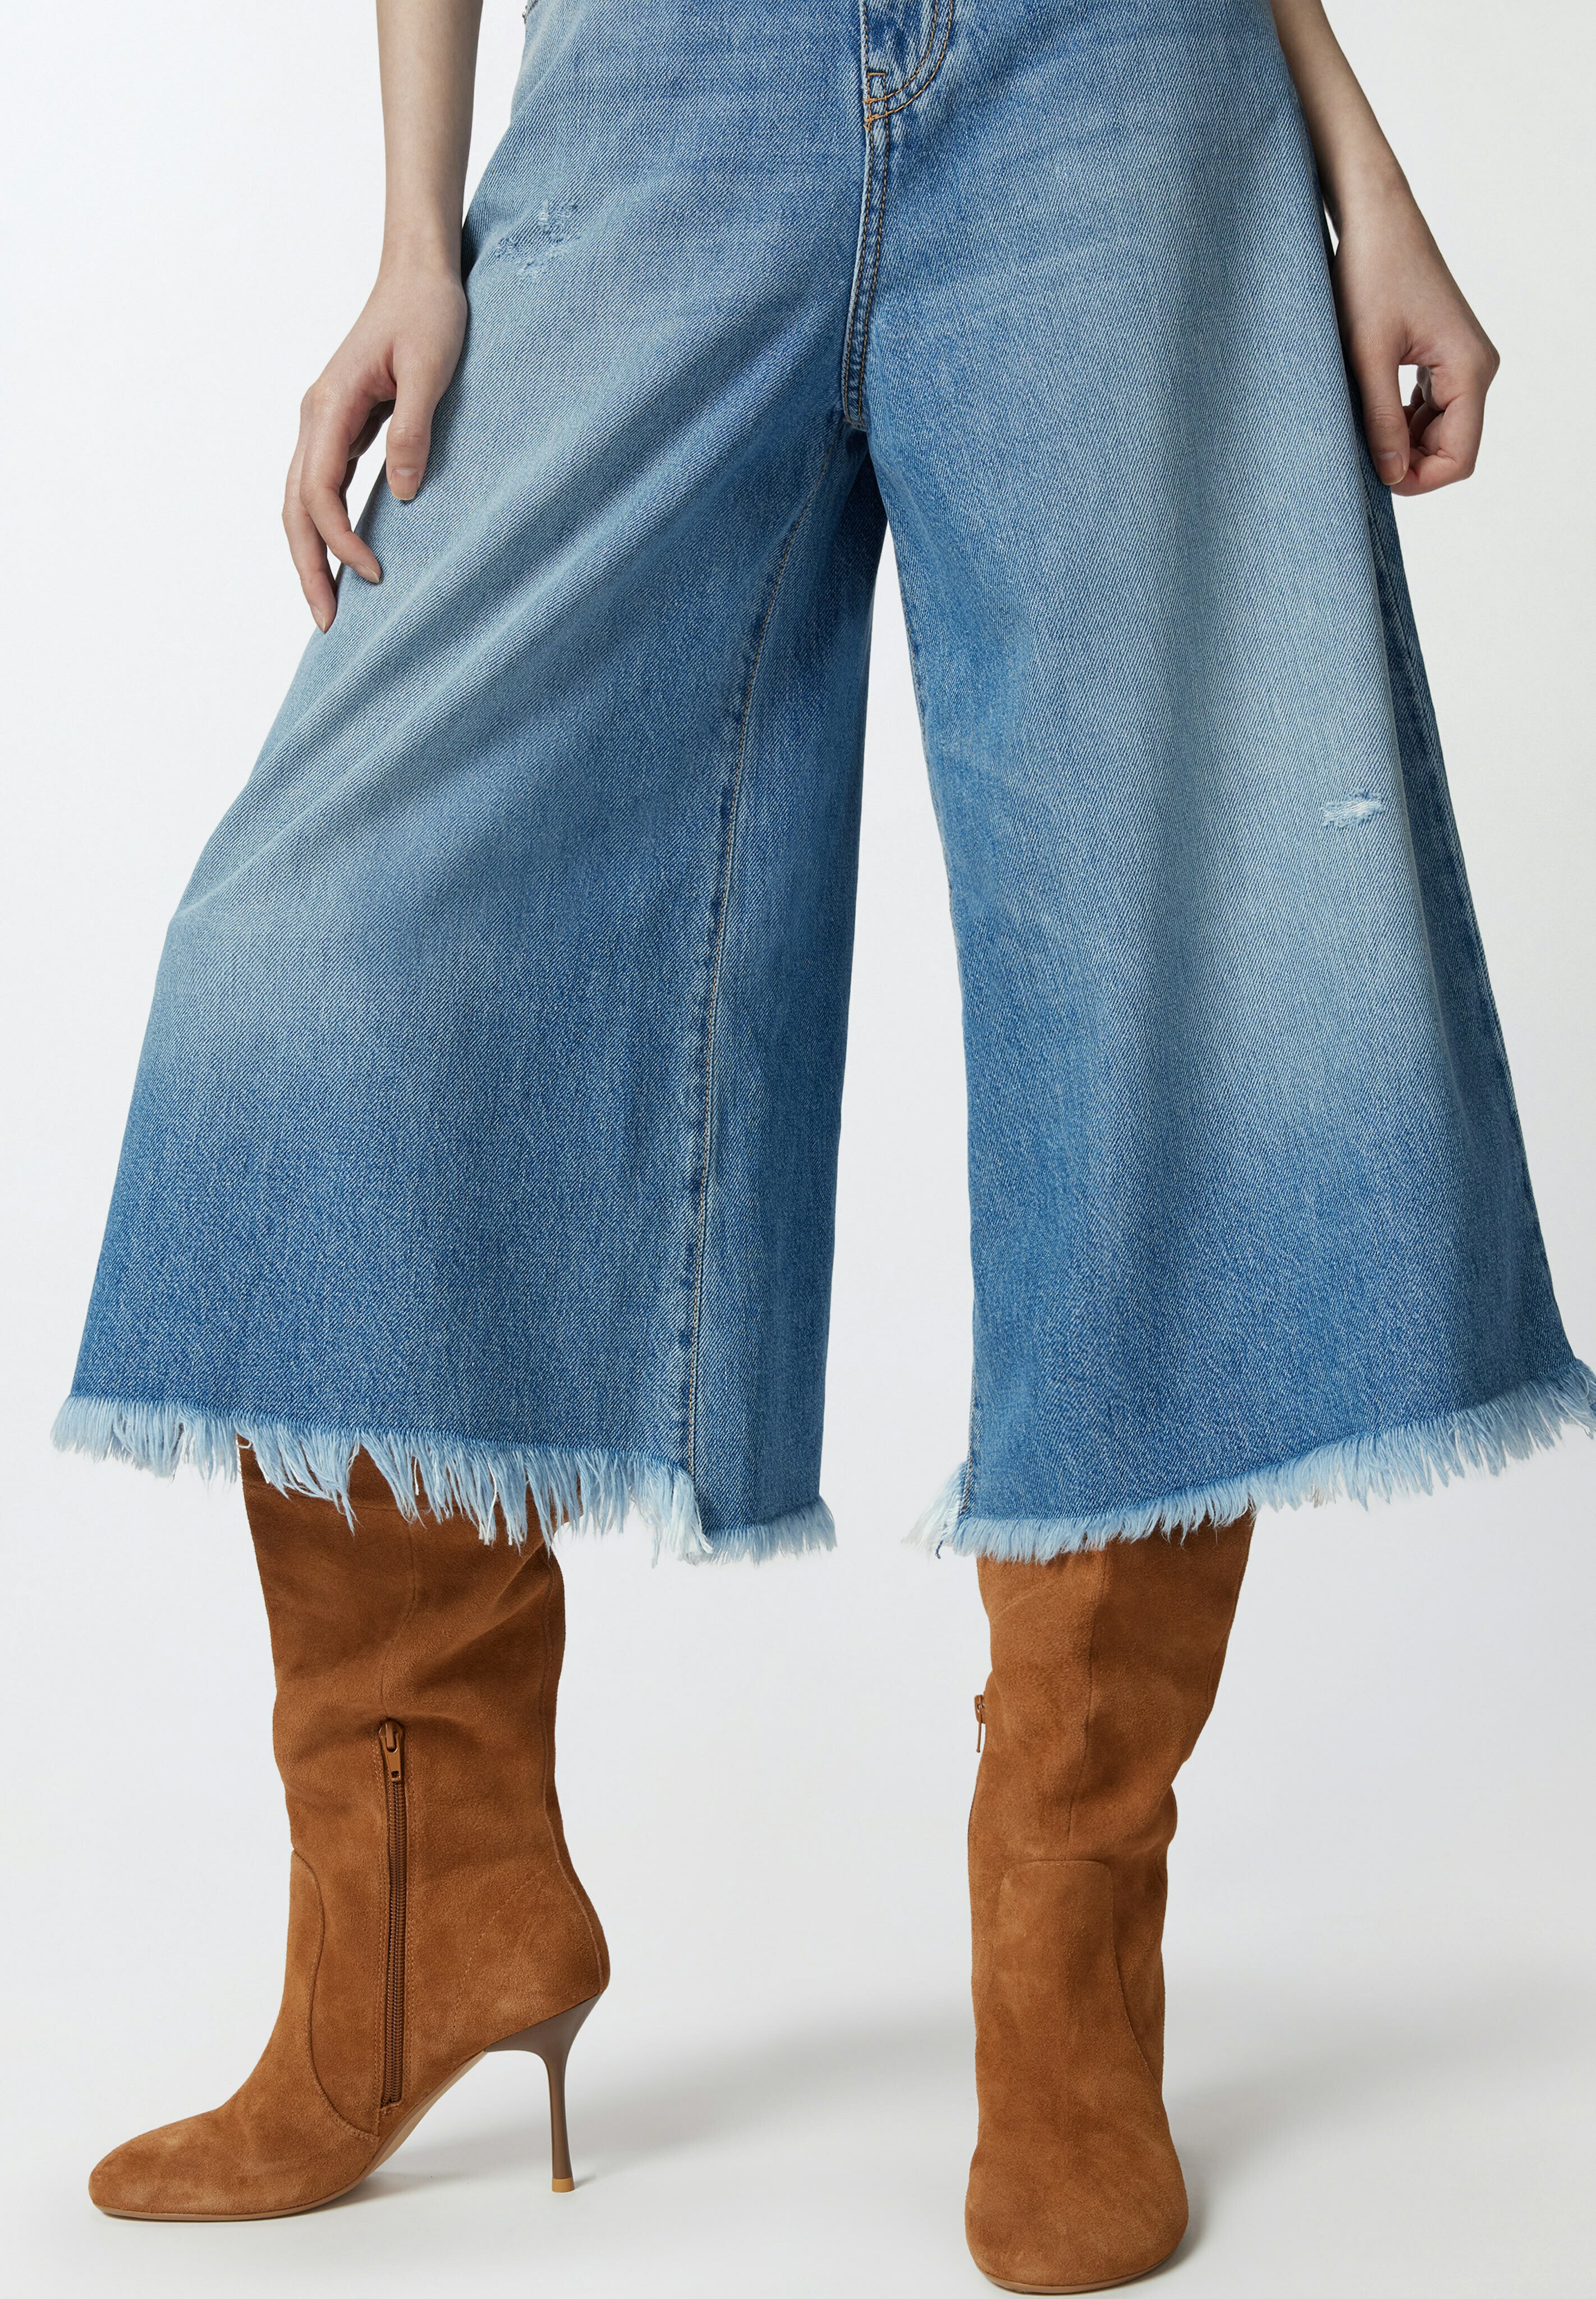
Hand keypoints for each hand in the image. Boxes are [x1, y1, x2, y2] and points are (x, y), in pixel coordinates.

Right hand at [284, 263, 467, 628]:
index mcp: (330, 406)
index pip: (319, 491)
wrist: (419, 274)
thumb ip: (413, 429)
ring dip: (312, 553)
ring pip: (300, 501)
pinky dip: (326, 527)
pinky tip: (344, 557)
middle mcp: (316, 417)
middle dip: (308, 566)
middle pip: (294, 508)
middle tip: (327, 623)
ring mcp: (325, 423)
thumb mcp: (431, 369)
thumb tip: (402, 495)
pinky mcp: (343, 426)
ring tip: (329, 603)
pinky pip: (323, 487)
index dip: (341, 540)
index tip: (375, 574)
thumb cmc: (428, 313)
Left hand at [1331, 178, 1498, 496]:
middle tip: (1356, 452)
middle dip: (1407, 461)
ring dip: (1400, 440)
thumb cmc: (1370, 274)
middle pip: (1450, 448)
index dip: (1419, 481)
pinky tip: (1368, 408)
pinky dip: (1399, 419)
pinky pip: (1428, 408)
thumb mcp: (1367, 355)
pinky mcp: (1442, 356)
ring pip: (1437, 431)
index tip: (1374, 478)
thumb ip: (1381, 420)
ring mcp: (1461, 362)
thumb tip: (1393, 475)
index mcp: (1469, 369)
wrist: (1375, 219)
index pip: (1460, 457)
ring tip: (1357, 423)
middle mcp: (1476, 367)